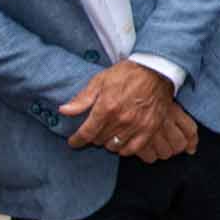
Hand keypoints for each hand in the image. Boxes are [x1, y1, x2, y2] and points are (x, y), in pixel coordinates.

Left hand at [60, 60, 180, 154]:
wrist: (155, 71)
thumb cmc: (126, 74)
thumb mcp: (100, 81)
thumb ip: (82, 99)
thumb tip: (64, 111)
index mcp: (106, 107)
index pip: (86, 133)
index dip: (77, 140)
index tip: (73, 142)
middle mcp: (121, 120)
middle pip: (99, 140)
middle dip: (93, 136)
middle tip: (94, 129)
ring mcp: (136, 126)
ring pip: (114, 146)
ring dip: (107, 142)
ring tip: (108, 133)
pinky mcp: (149, 129)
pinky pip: (132, 149)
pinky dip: (124, 148)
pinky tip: (121, 141)